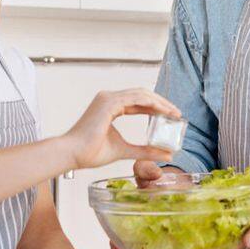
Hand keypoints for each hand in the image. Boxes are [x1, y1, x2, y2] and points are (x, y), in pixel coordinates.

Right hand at [63, 89, 181, 169]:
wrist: (73, 154)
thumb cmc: (90, 153)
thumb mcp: (125, 150)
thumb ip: (145, 150)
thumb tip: (166, 154)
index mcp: (110, 107)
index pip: (139, 102)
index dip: (156, 108)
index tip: (171, 117)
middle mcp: (109, 99)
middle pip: (142, 95)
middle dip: (161, 103)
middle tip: (176, 113)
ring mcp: (108, 99)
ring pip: (141, 94)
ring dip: (159, 102)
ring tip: (173, 112)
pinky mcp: (108, 102)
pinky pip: (135, 98)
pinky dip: (151, 103)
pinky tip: (162, 111)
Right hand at [109, 161, 186, 248]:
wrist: (176, 180)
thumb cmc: (156, 178)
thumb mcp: (148, 171)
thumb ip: (146, 169)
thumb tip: (154, 172)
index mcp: (128, 211)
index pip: (117, 229)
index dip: (115, 241)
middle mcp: (138, 225)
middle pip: (132, 246)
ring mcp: (154, 231)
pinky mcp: (169, 234)